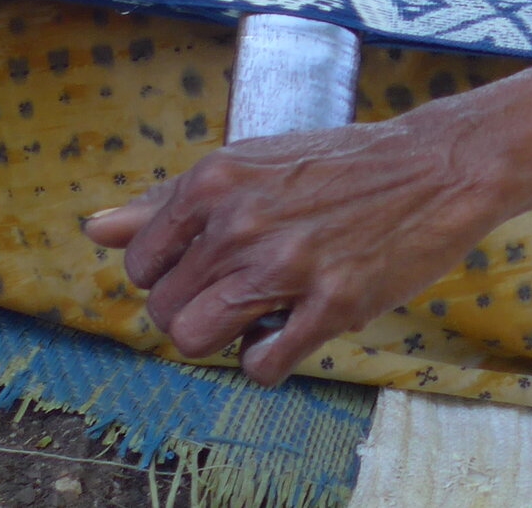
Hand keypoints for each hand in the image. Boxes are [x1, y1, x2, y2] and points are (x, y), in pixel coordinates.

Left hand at [81, 110, 507, 384]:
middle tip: (236, 297)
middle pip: (163, 311)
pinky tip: (291, 331)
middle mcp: (239, 221)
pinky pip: (261, 366)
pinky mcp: (332, 304)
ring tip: (256, 317)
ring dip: (221, 341)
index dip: (167, 279)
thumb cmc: (336, 164)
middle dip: (192, 314)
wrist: (434, 166)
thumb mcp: (247, 164)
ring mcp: (285, 264)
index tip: (203, 272)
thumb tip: (96, 229)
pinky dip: (267, 362)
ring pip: (195, 340)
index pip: (139, 266)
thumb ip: (169, 202)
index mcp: (213, 180)